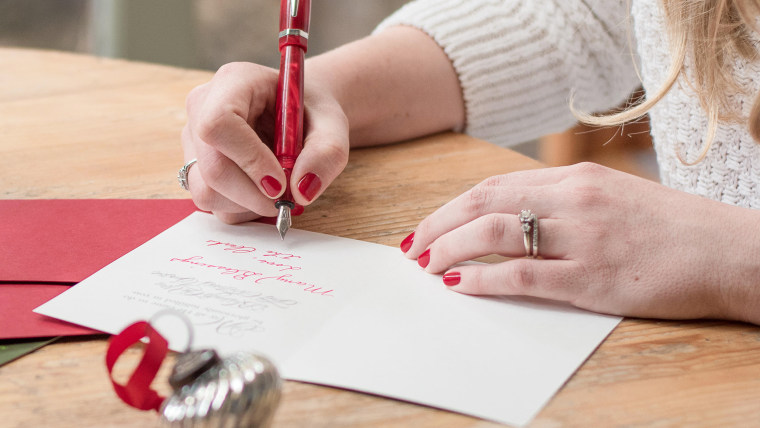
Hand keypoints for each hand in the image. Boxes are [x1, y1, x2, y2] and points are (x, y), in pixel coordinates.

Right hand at [181, 62, 348, 223]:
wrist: (300, 114)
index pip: (219, 123)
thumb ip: (326, 153)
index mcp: (234, 82)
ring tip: (278, 191)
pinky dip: (242, 209)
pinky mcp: (195, 167)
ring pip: (206, 192)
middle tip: (288, 199)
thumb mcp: (333, 125)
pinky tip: (262, 192)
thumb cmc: (312, 113)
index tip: (280, 182)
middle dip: (254, 194)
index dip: (249, 159)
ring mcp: (194, 141)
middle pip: (212, 167)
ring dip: (248, 204)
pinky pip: (212, 203)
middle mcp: (202, 109)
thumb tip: (302, 191)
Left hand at [402, 162, 759, 322]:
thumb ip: (561, 203)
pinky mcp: (593, 279)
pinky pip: (522, 275)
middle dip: (438, 225)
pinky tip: (461, 286)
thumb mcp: (611, 197)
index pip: (494, 186)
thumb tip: (508, 218)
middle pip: (483, 204)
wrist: (729, 252)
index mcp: (575, 178)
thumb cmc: (669, 228)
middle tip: (412, 247)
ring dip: (450, 249)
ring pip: (494, 234)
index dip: (452, 206)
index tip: (428, 225)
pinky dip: (483, 279)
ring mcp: (582, 238)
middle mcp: (573, 200)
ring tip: (427, 266)